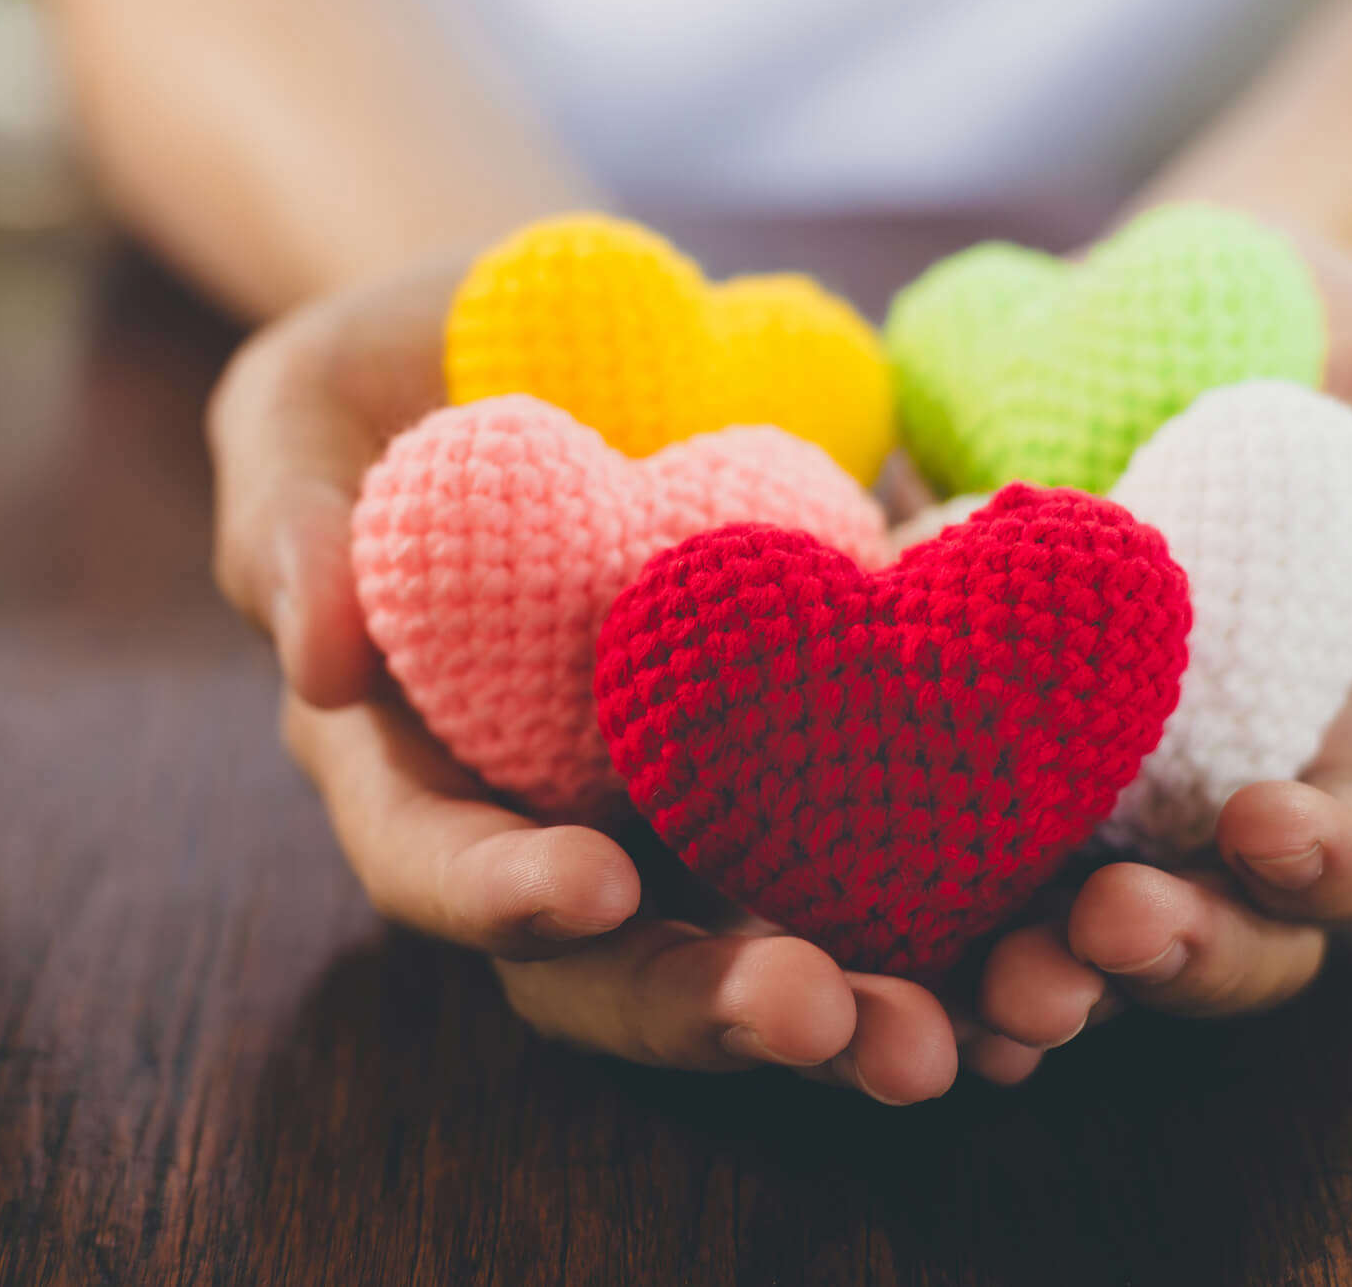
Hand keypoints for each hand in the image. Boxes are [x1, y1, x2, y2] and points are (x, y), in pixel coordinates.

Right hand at [211, 259, 959, 1103]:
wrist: (568, 323)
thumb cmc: (394, 365)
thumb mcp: (302, 409)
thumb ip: (287, 524)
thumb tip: (323, 662)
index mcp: (421, 760)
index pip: (437, 862)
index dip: (500, 897)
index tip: (588, 889)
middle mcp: (559, 807)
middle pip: (617, 957)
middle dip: (710, 1003)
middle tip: (819, 1017)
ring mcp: (697, 782)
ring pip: (772, 927)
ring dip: (873, 994)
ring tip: (976, 1028)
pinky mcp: (824, 729)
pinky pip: (896, 830)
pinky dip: (977, 890)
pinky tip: (1064, 920)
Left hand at [956, 235, 1351, 1082]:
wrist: (1161, 306)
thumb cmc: (1335, 353)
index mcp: (1335, 734)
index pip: (1351, 848)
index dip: (1321, 863)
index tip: (1267, 826)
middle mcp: (1198, 788)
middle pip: (1204, 929)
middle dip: (1163, 954)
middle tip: (1099, 931)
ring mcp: (1072, 773)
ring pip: (1058, 923)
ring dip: (1030, 967)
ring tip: (990, 976)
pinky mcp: (952, 727)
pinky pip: (927, 833)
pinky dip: (902, 888)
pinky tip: (851, 904)